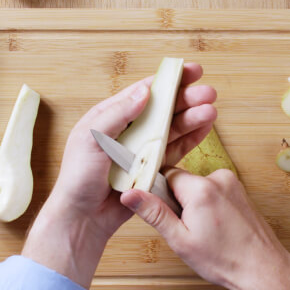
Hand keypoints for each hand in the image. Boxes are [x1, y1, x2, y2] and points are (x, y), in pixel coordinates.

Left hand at [22, 63, 216, 288]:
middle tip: (208, 93)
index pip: (143, 93)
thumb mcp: (91, 139)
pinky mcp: (151, 169)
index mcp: (110, 117)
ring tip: (210, 110)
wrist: (82, 217)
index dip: (168, 80)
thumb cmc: (78, 177)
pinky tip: (204, 129)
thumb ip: (118, 114)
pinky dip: (189, 140)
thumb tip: (145, 91)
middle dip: (186, 98)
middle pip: (162, 109)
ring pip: (171, 128)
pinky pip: (174, 151)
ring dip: (191, 118)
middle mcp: (128, 131)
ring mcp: (140, 150)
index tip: (190, 71)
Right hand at [120, 168, 289, 289]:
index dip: (161, 195)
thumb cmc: (225, 260)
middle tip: (188, 228)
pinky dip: (209, 205)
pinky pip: (213, 190)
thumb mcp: (180, 240)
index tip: (167, 214)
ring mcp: (232, 183)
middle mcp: (218, 178)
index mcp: (201, 188)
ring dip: (195, 204)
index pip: (166, 175)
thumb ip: (154, 213)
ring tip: (205, 230)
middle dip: (179, 201)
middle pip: (182, 181)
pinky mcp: (239, 190)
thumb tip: (129, 194)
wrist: (263, 269)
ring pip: (198, 187)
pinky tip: (216, 226)